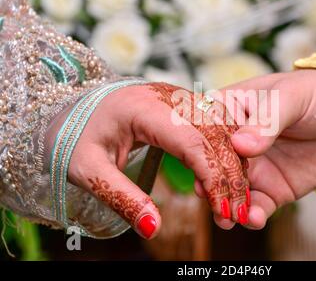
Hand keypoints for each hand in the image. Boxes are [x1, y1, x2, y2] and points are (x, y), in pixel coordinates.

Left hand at [46, 83, 248, 238]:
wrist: (70, 110)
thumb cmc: (75, 137)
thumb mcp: (89, 171)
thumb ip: (122, 198)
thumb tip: (153, 228)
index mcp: (143, 108)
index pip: (192, 140)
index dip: (213, 176)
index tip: (222, 208)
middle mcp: (167, 97)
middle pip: (215, 133)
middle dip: (230, 174)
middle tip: (236, 212)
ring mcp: (178, 98)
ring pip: (222, 126)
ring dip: (234, 162)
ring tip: (236, 199)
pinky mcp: (183, 105)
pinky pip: (216, 123)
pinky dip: (227, 150)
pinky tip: (228, 175)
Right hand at [203, 69, 315, 229]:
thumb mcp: (291, 97)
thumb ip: (266, 121)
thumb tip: (241, 145)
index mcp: (232, 111)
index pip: (207, 132)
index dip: (200, 151)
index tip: (200, 168)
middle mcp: (237, 142)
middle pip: (214, 166)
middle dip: (210, 185)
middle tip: (211, 199)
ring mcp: (255, 167)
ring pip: (231, 191)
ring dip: (226, 206)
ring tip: (229, 217)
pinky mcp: (273, 187)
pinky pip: (257, 205)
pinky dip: (253, 215)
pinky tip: (255, 218)